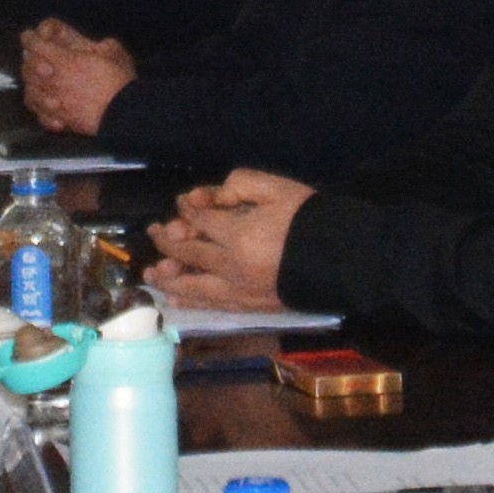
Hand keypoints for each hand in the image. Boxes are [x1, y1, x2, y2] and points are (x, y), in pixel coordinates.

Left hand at [16, 25, 133, 138]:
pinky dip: (41, 110)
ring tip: (40, 82)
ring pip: (30, 93)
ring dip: (32, 84)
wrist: (125, 114)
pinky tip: (49, 106)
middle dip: (30, 61)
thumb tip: (99, 45)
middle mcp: (53, 81)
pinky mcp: (60, 122)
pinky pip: (40, 115)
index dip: (30, 38)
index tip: (29, 36)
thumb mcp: (114, 52)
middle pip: (27, 68)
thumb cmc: (119, 82)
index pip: (35, 45)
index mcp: (64, 60)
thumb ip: (101, 45)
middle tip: (37, 58)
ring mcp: (54, 103)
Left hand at [151, 172, 309, 311]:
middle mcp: (232, 267)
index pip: (200, 221)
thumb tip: (210, 195)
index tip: (183, 204)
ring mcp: (239, 291)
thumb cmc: (309, 219)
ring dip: (169, 278)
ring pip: (193, 286)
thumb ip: (240, 185)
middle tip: (154, 232)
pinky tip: (175, 299)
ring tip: (151, 273)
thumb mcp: (276, 188)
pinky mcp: (250, 307)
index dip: (188, 211)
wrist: (343, 259)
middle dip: (168, 241)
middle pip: (189, 254)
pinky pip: (212, 306)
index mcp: (239, 236)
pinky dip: (190, 301)